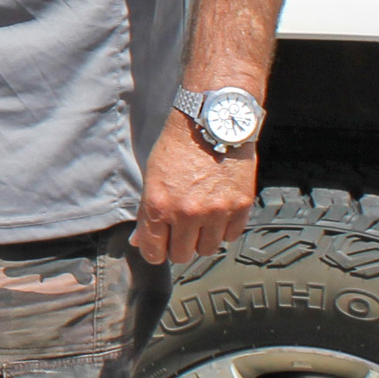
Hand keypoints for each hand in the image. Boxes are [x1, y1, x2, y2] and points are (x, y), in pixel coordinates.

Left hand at [134, 113, 254, 266]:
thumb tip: (139, 241)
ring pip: (208, 249)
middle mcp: (186, 213)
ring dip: (203, 239)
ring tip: (202, 220)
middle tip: (181, 231)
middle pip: (181, 255)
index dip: (155, 251)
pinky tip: (219, 212)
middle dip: (179, 246)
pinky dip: (224, 229)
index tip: (159, 247)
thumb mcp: (152, 177)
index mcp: (158, 205)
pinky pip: (231, 236)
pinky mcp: (240, 206)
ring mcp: (216, 211)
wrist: (211, 122)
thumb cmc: (178, 145)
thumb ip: (146, 213)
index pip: (153, 252)